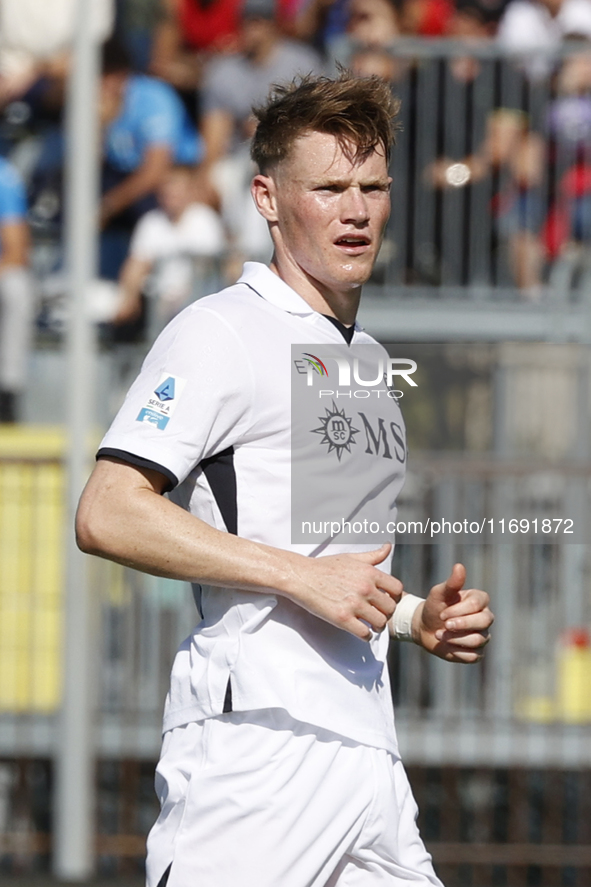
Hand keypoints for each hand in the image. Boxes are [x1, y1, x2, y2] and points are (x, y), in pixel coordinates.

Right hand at [286, 543, 402, 640]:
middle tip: (377, 614)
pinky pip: (365, 634)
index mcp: (369, 572)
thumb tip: (388, 547)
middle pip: (391, 608)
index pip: (397, 589)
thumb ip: (373, 556)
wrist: (301, 576)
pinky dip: (365, 636)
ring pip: (380, 623)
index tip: (386, 600)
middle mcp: (364, 588)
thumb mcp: (351, 558)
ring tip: (369, 624)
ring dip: (376, 626)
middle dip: (385, 613)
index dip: (394, 597)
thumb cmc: (324, 567)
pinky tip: (359, 630)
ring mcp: (354, 604)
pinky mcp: (342, 619)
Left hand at [412, 563, 492, 662]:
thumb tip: (459, 566)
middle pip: (484, 622)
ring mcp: (483, 635)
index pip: (477, 605)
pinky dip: (457, 652)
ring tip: (439, 635)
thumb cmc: (434, 607)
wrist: (425, 627)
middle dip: (461, 625)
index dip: (458, 611)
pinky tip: (447, 646)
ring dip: (455, 639)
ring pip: (478, 640)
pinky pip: (473, 656)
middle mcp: (485, 617)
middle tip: (443, 625)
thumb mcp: (439, 593)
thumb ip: (451, 583)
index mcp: (479, 600)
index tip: (442, 614)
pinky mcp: (477, 652)